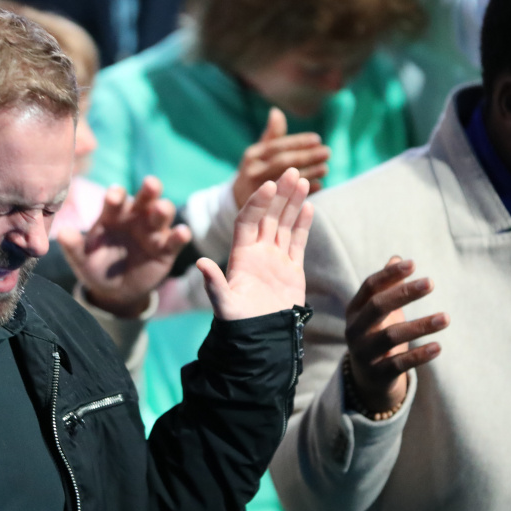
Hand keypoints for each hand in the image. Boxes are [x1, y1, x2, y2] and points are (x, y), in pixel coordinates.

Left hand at [58, 177, 191, 318]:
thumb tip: (63, 233)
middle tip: (150, 183)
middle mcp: (135, 218)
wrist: (115, 292)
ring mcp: (152, 232)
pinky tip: (182, 232)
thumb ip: (73, 247)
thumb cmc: (96, 268)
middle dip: (148, 190)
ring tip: (161, 209)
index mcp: (112, 216)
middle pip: (144, 199)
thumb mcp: (82, 260)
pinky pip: (175, 239)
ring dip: (163, 209)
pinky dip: (180, 235)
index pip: (115, 200)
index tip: (114, 195)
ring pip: (162, 214)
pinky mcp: (167, 249)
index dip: (116, 196)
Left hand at [198, 168, 312, 321]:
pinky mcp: (291, 269)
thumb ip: (214, 283)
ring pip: (284, 224)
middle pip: (268, 216)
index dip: (258, 202)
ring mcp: (275, 259)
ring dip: (293, 203)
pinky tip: (309, 206)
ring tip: (303, 180)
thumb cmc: (239, 323)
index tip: (269, 186)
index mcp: (240, 255)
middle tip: (292, 172)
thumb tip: (200, 263)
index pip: (248, 220)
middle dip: (279, 194)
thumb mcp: (224, 304)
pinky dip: (303, 224)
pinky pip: (297, 241)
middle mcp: (257, 252)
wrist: (261, 338)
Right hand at [232, 108, 330, 207]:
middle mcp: (252, 172)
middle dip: (307, 156)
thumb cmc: (255, 171)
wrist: (238, 200)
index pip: (278, 146)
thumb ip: (271, 135)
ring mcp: (258, 191)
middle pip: (283, 163)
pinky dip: (306, 192)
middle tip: (327, 152)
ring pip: (287, 181)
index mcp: (252, 156)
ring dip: (309, 173)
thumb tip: (276, 111)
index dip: (298, 142)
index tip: (318, 139)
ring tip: (325, 168)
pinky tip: (319, 185)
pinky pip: (289, 199)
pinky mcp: (265, 208)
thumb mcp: (258, 152)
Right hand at [344, 257, 448, 413]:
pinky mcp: (378, 374)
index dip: (390, 275)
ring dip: (420, 326)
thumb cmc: (377, 334)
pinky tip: (438, 347)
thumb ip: (386, 286)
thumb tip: (396, 257)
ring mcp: (364, 353)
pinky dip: (419, 355)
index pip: (370, 287)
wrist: (367, 379)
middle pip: (377, 307)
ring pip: (390, 336)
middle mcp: (355, 330)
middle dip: (404, 294)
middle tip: (431, 282)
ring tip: (446, 318)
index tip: (413, 264)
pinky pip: (399, 364)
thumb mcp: (377, 312)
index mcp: (355, 310)